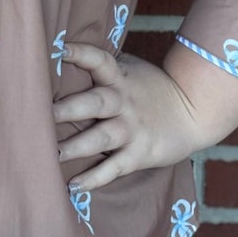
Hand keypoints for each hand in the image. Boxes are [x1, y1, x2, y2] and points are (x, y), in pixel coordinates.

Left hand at [54, 41, 203, 194]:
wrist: (194, 112)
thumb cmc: (151, 89)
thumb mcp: (130, 71)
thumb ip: (103, 67)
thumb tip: (61, 54)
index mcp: (119, 78)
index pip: (99, 60)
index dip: (81, 54)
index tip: (59, 50)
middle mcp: (124, 102)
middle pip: (95, 103)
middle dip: (69, 108)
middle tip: (43, 114)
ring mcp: (132, 129)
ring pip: (102, 137)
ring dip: (77, 146)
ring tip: (53, 154)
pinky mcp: (140, 154)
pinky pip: (115, 167)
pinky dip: (95, 178)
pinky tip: (74, 186)